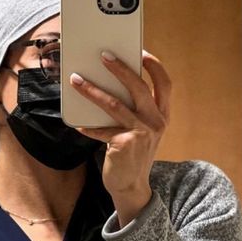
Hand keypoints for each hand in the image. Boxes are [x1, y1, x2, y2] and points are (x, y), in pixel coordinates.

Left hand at [70, 49, 170, 223]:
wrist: (132, 188)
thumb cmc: (132, 156)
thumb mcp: (142, 132)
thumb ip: (134, 112)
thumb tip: (110, 86)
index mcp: (162, 116)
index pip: (165, 85)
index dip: (155, 67)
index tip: (141, 52)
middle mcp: (155, 123)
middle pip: (138, 88)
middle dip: (120, 69)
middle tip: (104, 56)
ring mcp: (141, 133)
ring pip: (114, 104)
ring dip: (92, 90)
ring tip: (76, 80)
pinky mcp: (124, 144)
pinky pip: (100, 129)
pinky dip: (87, 126)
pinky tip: (76, 124)